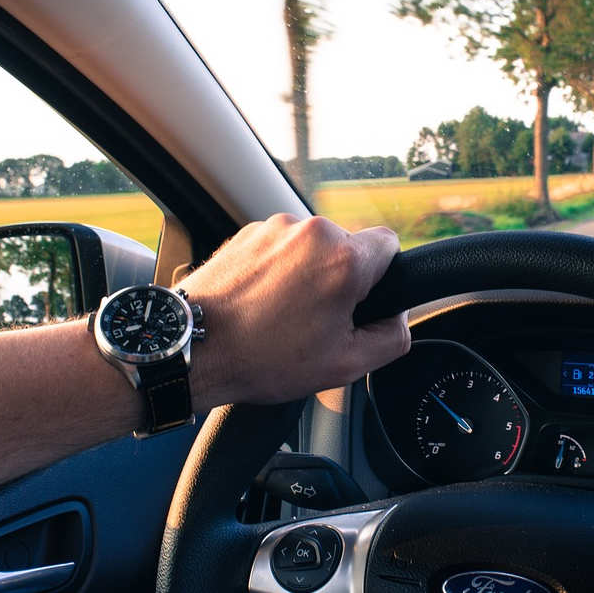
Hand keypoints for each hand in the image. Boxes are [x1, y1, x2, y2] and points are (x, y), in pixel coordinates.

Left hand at [177, 214, 409, 407]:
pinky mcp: (248, 232)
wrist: (194, 348)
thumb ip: (392, 338)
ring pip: (313, 249)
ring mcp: (276, 228)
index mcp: (344, 259)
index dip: (383, 277)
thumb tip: (399, 320)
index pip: (390, 244)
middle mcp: (312, 232)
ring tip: (282, 316)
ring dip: (308, 276)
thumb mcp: (345, 365)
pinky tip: (262, 304)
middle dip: (341, 280)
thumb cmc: (263, 358)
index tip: (362, 302)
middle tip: (317, 321)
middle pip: (349, 248)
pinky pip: (282, 248)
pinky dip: (279, 271)